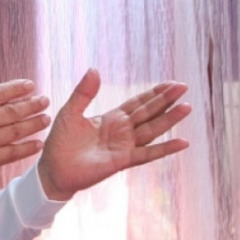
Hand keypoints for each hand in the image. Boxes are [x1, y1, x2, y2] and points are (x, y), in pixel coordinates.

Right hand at [0, 67, 51, 199]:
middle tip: (45, 100)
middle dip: (31, 104)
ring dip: (34, 124)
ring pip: (15, 130)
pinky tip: (37, 145)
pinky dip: (27, 148)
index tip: (29, 85)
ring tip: (46, 119)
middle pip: (11, 110)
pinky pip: (12, 153)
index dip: (15, 88)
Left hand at [37, 69, 191, 200]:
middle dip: (166, 100)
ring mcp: (124, 146)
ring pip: (152, 130)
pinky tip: (182, 142)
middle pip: (149, 113)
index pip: (138, 103)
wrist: (52, 169)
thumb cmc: (60, 143)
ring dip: (169, 120)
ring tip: (187, 107)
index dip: (154, 94)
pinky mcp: (122, 161)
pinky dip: (165, 148)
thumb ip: (83, 93)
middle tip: (184, 87)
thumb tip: (94, 69)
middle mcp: (122, 131)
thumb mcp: (70, 112)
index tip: (172, 83)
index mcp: (112, 118)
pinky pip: (147, 154)